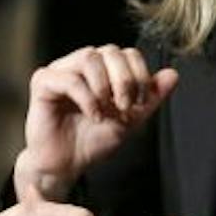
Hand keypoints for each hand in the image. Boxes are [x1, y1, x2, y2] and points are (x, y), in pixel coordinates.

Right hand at [13, 47, 176, 202]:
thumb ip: (150, 98)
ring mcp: (60, 71)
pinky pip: (69, 78)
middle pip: (110, 50)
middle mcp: (80, 64)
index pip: (127, 53)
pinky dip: (87, 98)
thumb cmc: (92, 142)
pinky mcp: (42, 83)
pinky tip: (93, 115)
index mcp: (101, 70)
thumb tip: (173, 74)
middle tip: (125, 108)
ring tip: (106, 111)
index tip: (139, 104)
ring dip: (104, 86)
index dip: (139, 74)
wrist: (66, 165)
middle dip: (124, 80)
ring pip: (89, 57)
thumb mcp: (130, 120)